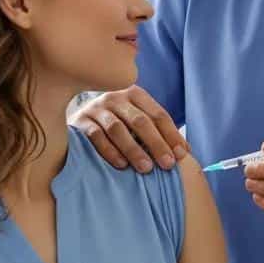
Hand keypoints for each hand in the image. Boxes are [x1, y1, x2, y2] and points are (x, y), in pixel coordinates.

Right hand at [70, 85, 186, 171]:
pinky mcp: (80, 122)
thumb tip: (185, 151)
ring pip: (118, 129)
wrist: (78, 119)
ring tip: (146, 168)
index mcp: (135, 94)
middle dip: (156, 144)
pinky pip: (96, 136)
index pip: (158, 114)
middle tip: (167, 164)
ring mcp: (96, 108)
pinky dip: (110, 151)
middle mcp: (116, 98)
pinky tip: (121, 165)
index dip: (171, 135)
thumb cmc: (117, 123)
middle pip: (140, 121)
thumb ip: (157, 131)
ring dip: (134, 149)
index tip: (182, 154)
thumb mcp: (136, 120)